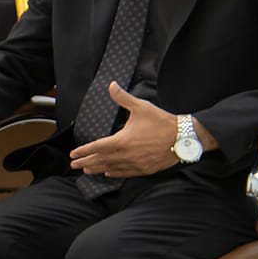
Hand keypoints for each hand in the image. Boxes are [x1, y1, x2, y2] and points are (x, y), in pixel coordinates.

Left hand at [69, 83, 185, 179]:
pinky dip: (116, 173)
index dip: (83, 150)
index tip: (73, 154)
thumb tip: (112, 85)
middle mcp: (126, 155)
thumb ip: (123, 97)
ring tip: (86, 170)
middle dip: (86, 162)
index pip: (97, 147)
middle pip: (101, 160)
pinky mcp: (145, 169)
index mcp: (122, 140)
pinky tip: (109, 173)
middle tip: (73, 165)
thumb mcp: (141, 107)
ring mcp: (136, 164)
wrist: (184, 137)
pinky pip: (126, 173)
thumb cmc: (162, 122)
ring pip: (112, 168)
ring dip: (98, 169)